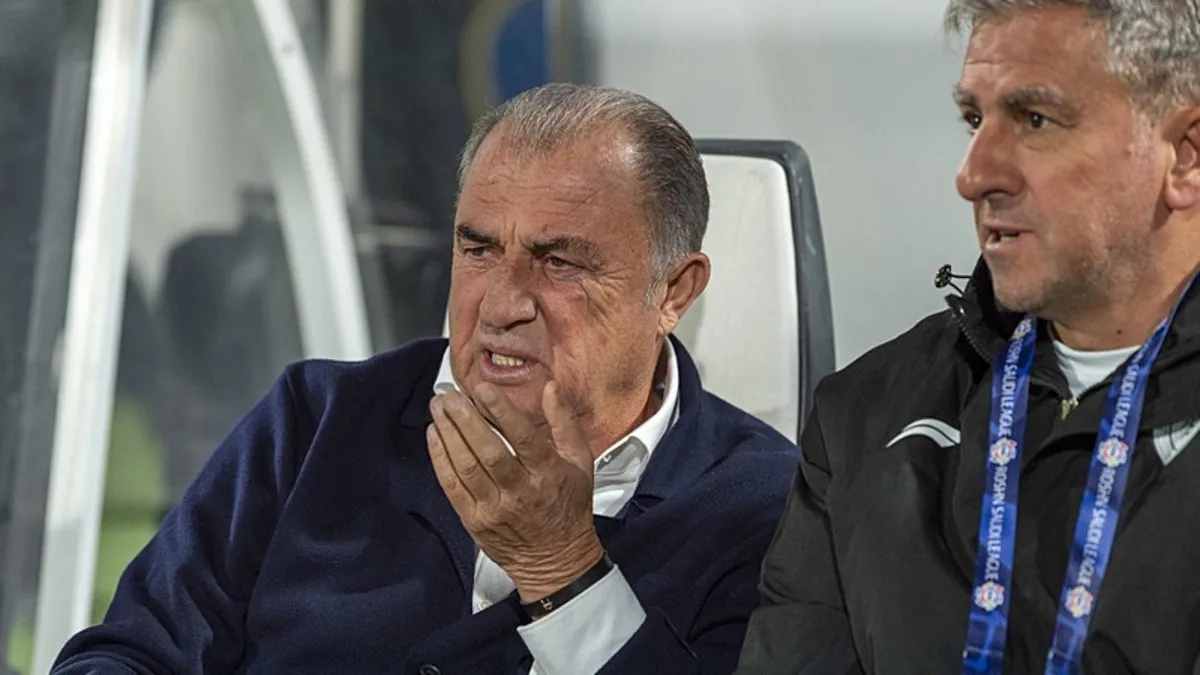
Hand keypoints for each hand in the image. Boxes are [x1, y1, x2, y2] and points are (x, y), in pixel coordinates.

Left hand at [427, 381, 603, 601]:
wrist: (556, 561)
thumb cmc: (569, 506)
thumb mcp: (580, 462)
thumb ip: (564, 423)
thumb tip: (550, 388)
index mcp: (548, 474)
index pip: (523, 438)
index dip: (501, 411)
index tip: (481, 388)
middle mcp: (521, 491)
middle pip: (488, 451)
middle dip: (464, 419)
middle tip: (449, 395)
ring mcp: (495, 509)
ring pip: (466, 467)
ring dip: (448, 433)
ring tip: (438, 408)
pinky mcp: (475, 521)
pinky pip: (452, 487)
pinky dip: (440, 459)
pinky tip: (434, 436)